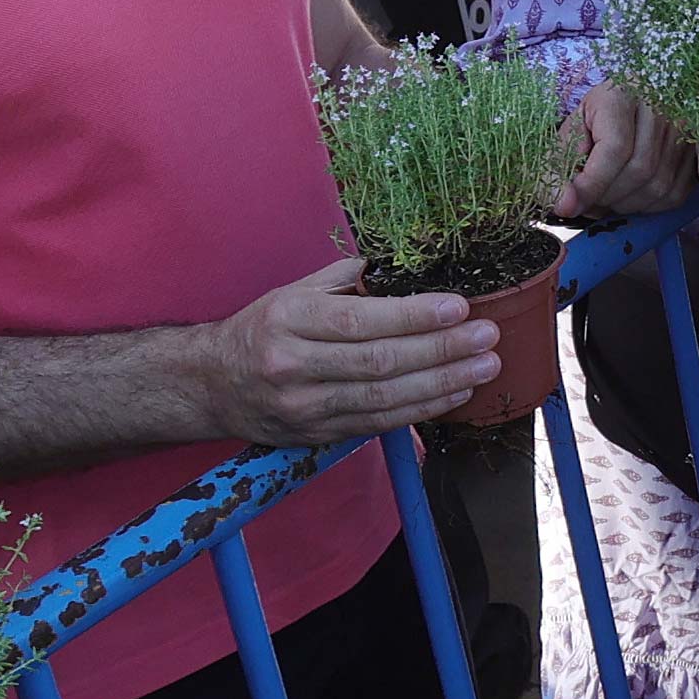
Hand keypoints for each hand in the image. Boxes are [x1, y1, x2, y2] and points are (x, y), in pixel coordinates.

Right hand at [190, 255, 496, 446]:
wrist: (211, 384)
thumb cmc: (262, 328)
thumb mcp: (294, 292)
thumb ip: (348, 278)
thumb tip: (406, 264)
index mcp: (289, 319)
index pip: (361, 319)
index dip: (415, 316)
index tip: (460, 307)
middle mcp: (293, 364)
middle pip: (380, 362)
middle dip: (442, 350)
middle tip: (487, 337)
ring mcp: (304, 405)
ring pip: (385, 398)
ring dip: (443, 383)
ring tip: (485, 367)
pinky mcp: (317, 433)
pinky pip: (379, 422)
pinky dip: (422, 408)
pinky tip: (455, 392)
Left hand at [558, 80, 689, 218]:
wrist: (641, 93)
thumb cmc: (602, 113)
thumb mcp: (573, 126)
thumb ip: (560, 162)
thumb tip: (563, 205)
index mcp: (623, 95)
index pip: (615, 148)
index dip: (591, 184)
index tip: (569, 205)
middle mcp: (662, 107)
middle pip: (639, 170)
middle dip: (606, 197)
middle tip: (586, 202)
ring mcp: (686, 128)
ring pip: (658, 186)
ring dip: (626, 204)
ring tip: (607, 197)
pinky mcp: (698, 150)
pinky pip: (676, 194)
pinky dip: (649, 206)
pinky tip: (631, 196)